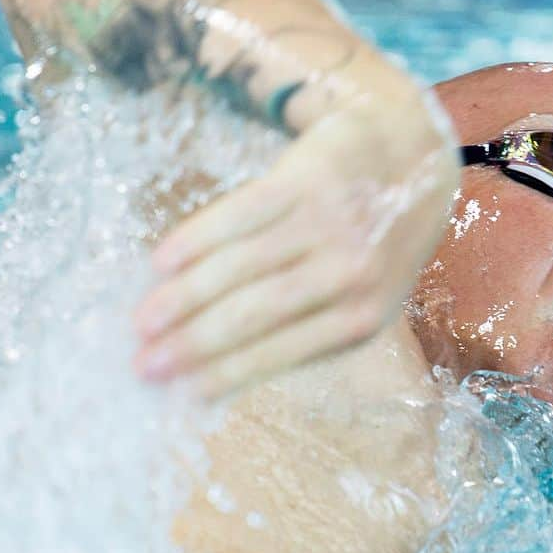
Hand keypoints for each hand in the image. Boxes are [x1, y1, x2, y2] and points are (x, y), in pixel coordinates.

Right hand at [133, 92, 458, 398]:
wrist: (410, 160)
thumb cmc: (372, 247)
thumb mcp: (361, 301)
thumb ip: (305, 334)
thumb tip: (217, 372)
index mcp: (362, 319)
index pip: (280, 353)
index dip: (223, 373)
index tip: (177, 392)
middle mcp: (349, 274)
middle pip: (253, 314)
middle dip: (192, 344)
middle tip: (143, 364)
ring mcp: (328, 224)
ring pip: (238, 268)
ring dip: (181, 298)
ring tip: (142, 321)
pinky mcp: (306, 180)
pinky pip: (238, 214)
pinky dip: (196, 239)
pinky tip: (161, 262)